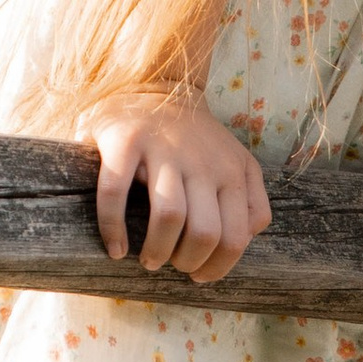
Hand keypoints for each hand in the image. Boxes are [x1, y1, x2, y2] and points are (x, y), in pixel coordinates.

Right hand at [85, 96, 273, 281]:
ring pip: (169, 217)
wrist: (155, 85)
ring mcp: (164, 149)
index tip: (198, 276)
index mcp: (233, 172)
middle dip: (188, 263)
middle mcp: (203, 161)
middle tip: (171, 265)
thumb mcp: (235, 161)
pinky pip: (116, 193)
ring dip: (156, 251)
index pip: (236, 237)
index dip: (217, 268)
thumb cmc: (194, 140)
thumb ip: (250, 196)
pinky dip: (112, 227)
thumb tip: (248, 237)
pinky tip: (115, 248)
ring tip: (147, 260)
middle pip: (205, 233)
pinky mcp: (124, 141)